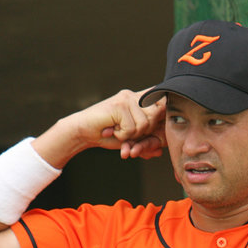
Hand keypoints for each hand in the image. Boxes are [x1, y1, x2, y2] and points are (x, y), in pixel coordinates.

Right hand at [32, 88, 166, 167]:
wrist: (83, 132)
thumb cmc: (106, 135)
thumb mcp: (129, 140)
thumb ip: (144, 144)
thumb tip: (159, 152)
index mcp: (138, 99)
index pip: (161, 99)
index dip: (164, 110)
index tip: (158, 119)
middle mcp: (134, 96)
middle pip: (157, 114)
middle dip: (145, 131)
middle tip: (127, 134)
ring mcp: (126, 98)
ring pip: (145, 124)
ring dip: (131, 135)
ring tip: (118, 131)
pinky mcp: (120, 105)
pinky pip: (132, 128)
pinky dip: (122, 136)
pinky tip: (112, 130)